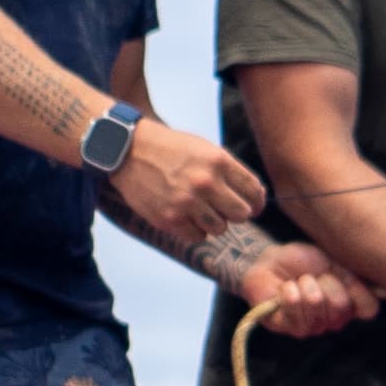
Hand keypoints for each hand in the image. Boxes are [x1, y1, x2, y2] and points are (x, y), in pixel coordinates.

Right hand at [106, 115, 266, 249]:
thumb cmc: (171, 149)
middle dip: (237, 213)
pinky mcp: (169, 219)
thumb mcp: (205, 149)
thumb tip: (255, 198)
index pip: (254, 191)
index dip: (258, 202)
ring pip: (221, 228)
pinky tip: (186, 216)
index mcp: (218, 161)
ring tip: (202, 210)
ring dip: (215, 222)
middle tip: (227, 209)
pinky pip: (198, 237)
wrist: (128, 150)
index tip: (255, 206)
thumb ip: (230, 171)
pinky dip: (196, 230)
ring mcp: (187, 202)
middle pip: (241, 214)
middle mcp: (205, 182)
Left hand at [238, 243, 373, 339]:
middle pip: (341, 305)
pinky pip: (295, 308)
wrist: (273, 261)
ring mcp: (309, 327)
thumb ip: (355, 284)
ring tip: (297, 282)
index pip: (368, 309)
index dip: (355, 288)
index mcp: (347, 308)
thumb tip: (370, 311)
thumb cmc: (304, 264)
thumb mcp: (336, 266)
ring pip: (317, 305)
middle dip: (326, 282)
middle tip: (313, 277)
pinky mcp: (285, 327)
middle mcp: (331, 322)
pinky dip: (290, 290)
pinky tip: (285, 288)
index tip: (339, 275)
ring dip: (305, 284)